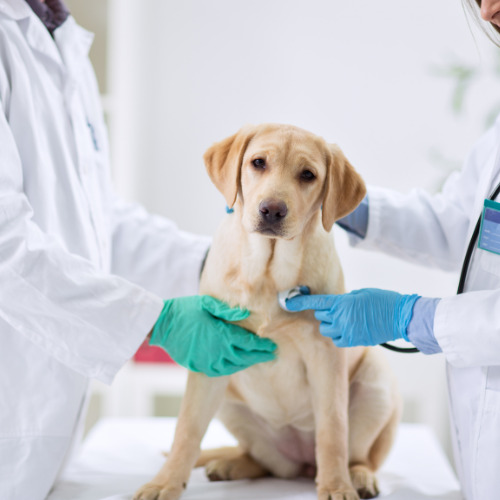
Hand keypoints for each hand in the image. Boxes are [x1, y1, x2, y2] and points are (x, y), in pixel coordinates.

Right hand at [150, 295, 276, 375]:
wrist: (161, 324)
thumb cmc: (185, 310)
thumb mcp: (207, 303)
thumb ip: (227, 311)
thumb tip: (247, 314)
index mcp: (222, 334)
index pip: (249, 343)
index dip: (262, 346)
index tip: (272, 346)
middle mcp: (218, 351)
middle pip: (245, 357)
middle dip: (260, 356)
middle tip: (272, 355)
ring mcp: (208, 361)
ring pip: (234, 366)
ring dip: (247, 363)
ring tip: (257, 359)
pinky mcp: (199, 366)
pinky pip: (220, 371)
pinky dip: (232, 368)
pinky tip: (237, 364)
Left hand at [285, 288, 419, 346]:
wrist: (400, 317)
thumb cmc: (382, 300)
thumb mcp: (360, 294)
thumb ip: (344, 300)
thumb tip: (334, 306)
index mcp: (342, 303)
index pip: (316, 303)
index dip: (299, 302)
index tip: (286, 301)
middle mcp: (341, 318)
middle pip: (321, 317)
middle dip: (325, 313)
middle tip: (338, 310)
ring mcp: (347, 331)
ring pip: (327, 330)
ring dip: (331, 325)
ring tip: (345, 320)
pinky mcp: (354, 341)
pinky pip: (337, 340)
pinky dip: (339, 335)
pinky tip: (350, 329)